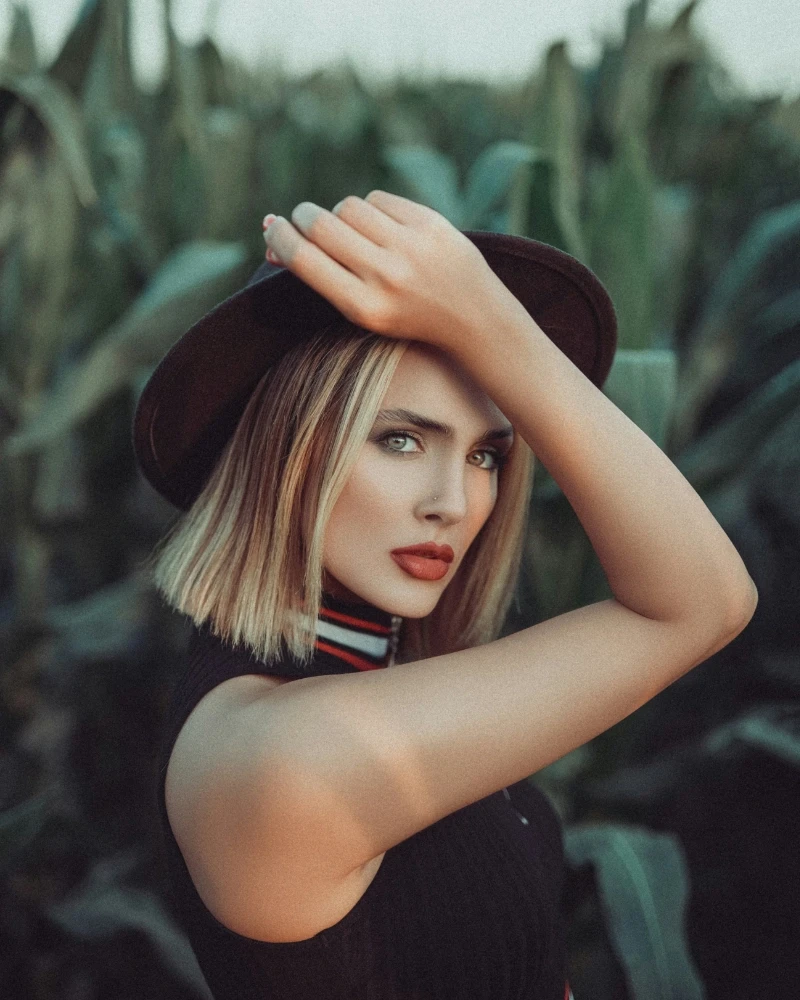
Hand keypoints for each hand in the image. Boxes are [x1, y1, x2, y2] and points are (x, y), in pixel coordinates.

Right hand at [262, 191, 517, 350]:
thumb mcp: (361, 307)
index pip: (304, 259)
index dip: (279, 238)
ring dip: (340, 213)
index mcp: (363, 306)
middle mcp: (385, 276)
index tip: (272, 228)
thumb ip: (319, 274)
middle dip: (303, 216)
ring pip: (348, 207)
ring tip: (351, 229)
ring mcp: (410, 247)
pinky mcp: (430, 223)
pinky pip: (379, 199)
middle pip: (320, 225)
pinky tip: (383, 226)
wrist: (472, 316)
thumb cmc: (405, 313)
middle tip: (303, 219)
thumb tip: (269, 236)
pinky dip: (372, 208)